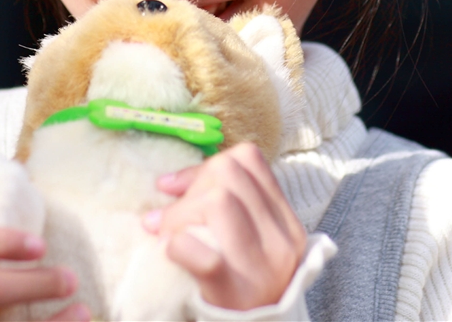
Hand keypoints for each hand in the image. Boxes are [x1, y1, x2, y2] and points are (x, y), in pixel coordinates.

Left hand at [144, 143, 306, 309]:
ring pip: (218, 200)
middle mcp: (280, 240)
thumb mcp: (258, 247)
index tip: (178, 186)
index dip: (207, 163)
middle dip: (190, 185)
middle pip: (229, 172)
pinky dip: (178, 245)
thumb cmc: (247, 292)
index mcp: (286, 224)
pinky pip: (202, 252)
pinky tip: (170, 251)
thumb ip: (238, 212)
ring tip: (165, 233)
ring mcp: (259, 266)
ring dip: (180, 212)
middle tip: (169, 214)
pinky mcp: (232, 291)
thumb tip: (177, 182)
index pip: (250, 160)